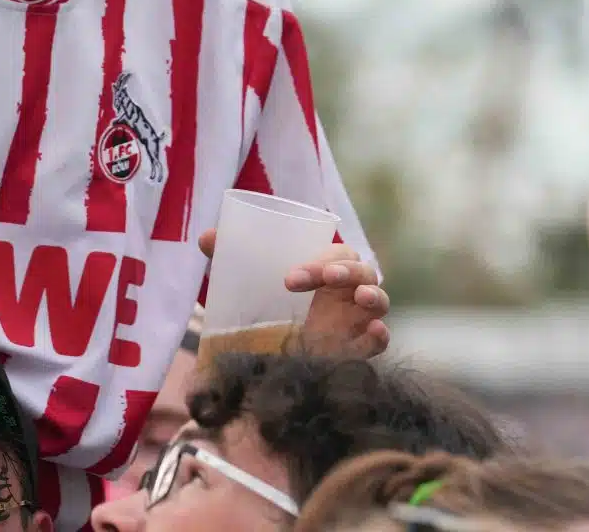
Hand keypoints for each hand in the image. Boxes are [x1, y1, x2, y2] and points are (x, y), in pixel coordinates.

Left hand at [196, 231, 389, 359]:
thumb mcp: (244, 283)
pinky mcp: (358, 348)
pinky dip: (382, 336)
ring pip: (379, 300)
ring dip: (374, 295)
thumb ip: (227, 257)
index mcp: (325, 268)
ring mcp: (357, 319)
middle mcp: (346, 290)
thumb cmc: (264, 306)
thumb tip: (206, 237)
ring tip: (361, 297)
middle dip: (345, 271)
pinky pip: (380, 341)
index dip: (320, 260)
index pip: (337, 253)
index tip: (289, 278)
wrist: (266, 353)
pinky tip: (375, 332)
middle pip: (361, 271)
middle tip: (324, 277)